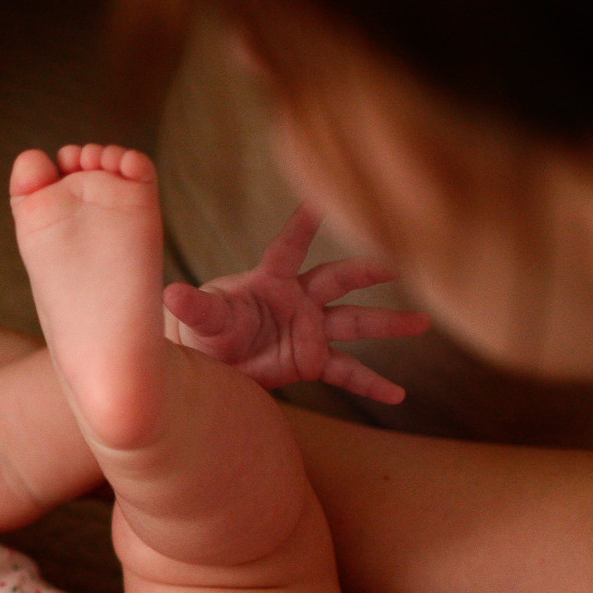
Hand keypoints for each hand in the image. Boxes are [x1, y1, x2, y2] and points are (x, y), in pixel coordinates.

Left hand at [161, 205, 429, 404]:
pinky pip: (346, 371)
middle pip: (337, 280)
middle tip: (398, 262)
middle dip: (366, 270)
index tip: (322, 198)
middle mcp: (297, 300)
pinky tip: (397, 395)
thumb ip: (193, 306)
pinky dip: (370, 383)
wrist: (208, 365)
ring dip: (387, 323)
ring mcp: (309, 330)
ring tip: (422, 322)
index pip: (289, 247)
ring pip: (354, 323)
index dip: (303, 225)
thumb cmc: (204, 330)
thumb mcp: (199, 318)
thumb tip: (169, 293)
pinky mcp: (310, 362)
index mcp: (269, 280)